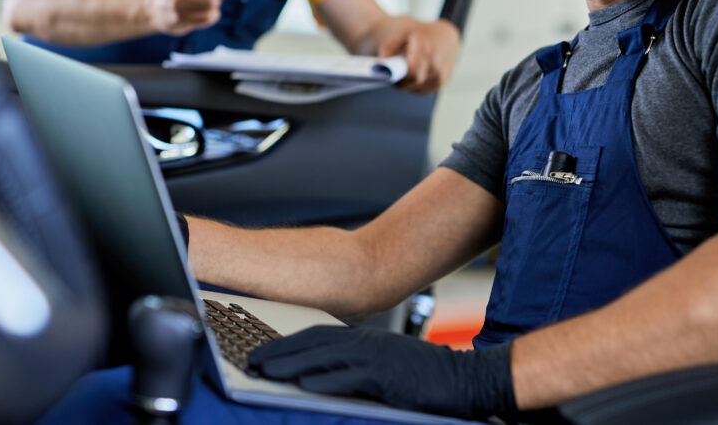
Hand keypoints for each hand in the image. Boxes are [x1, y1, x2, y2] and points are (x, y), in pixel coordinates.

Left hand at [248, 325, 515, 418]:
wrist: (466, 379)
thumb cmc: (426, 376)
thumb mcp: (387, 364)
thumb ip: (357, 365)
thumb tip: (321, 375)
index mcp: (365, 338)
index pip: (316, 333)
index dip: (287, 341)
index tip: (262, 350)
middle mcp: (367, 342)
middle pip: (313, 341)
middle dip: (279, 350)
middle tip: (252, 359)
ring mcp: (376, 358)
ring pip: (324, 357)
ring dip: (291, 363)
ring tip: (264, 370)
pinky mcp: (387, 377)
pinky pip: (350, 377)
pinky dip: (325, 380)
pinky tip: (304, 384)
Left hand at [378, 19, 460, 93]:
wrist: (447, 37)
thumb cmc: (421, 35)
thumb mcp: (403, 34)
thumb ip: (388, 48)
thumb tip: (380, 66)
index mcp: (424, 48)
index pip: (411, 70)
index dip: (399, 76)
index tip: (390, 75)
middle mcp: (435, 62)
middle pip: (414, 81)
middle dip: (401, 83)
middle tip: (393, 78)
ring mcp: (440, 73)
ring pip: (418, 88)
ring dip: (408, 86)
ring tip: (403, 77)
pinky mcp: (442, 81)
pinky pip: (424, 91)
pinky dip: (415, 88)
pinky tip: (412, 80)